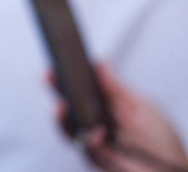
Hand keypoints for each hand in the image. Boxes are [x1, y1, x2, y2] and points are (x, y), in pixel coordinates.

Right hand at [51, 65, 186, 171]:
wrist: (173, 170)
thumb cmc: (162, 142)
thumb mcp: (141, 108)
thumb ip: (118, 89)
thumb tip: (99, 63)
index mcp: (106, 108)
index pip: (81, 90)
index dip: (67, 77)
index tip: (59, 62)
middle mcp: (96, 124)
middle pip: (69, 106)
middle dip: (56, 91)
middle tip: (50, 77)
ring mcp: (95, 143)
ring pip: (68, 129)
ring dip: (61, 118)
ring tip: (62, 106)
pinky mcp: (99, 160)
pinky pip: (86, 148)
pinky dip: (91, 140)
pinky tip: (99, 133)